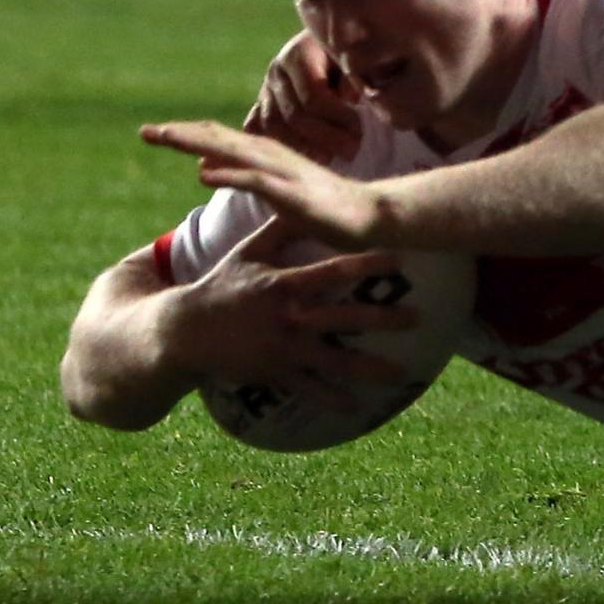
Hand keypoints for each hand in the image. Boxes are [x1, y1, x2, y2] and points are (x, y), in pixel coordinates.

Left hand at [143, 119, 387, 248]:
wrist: (372, 216)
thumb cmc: (326, 207)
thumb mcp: (274, 190)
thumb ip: (239, 176)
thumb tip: (204, 169)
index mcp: (265, 156)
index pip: (218, 138)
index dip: (185, 133)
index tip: (153, 133)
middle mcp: (271, 156)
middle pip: (218, 139)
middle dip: (180, 134)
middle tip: (145, 132)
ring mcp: (282, 172)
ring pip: (232, 152)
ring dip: (197, 144)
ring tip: (164, 138)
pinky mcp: (293, 192)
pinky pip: (256, 181)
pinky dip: (229, 175)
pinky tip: (204, 175)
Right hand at [172, 217, 416, 400]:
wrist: (183, 332)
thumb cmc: (221, 286)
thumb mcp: (246, 253)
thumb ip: (279, 227)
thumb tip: (303, 196)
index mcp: (283, 284)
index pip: (332, 271)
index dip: (366, 265)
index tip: (400, 261)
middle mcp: (288, 317)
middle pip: (343, 317)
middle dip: (383, 319)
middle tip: (420, 318)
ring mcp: (282, 348)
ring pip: (334, 360)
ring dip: (370, 368)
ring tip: (404, 373)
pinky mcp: (274, 372)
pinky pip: (308, 389)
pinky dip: (332, 399)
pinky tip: (359, 407)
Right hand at [246, 31, 362, 163]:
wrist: (336, 56)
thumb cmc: (356, 60)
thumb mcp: (360, 63)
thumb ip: (355, 77)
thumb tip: (349, 97)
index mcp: (301, 53)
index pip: (313, 97)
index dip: (338, 118)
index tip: (360, 129)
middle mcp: (277, 71)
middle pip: (293, 115)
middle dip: (326, 138)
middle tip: (352, 150)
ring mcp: (265, 89)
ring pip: (273, 127)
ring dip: (304, 148)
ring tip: (331, 157)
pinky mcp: (260, 106)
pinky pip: (258, 131)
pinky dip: (280, 147)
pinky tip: (307, 156)